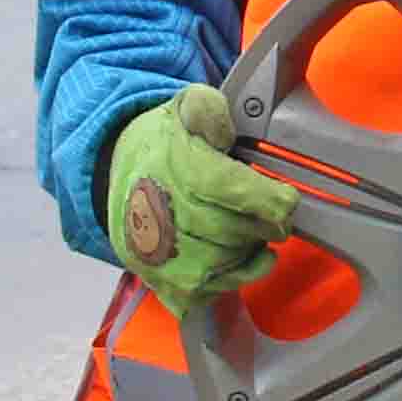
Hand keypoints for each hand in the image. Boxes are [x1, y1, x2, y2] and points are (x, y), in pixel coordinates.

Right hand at [106, 85, 297, 320]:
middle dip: (264, 226)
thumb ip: (211, 112)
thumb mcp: (187, 108)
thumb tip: (225, 135)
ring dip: (248, 252)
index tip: (286, 200)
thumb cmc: (164, 144)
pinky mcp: (157, 279)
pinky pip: (207, 293)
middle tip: (273, 217)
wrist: (115, 172)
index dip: (272, 200)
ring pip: (223, 265)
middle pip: (234, 232)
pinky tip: (241, 259)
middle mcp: (164, 216)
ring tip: (254, 235)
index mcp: (177, 171)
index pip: (234, 191)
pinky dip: (232, 279)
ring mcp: (159, 254)